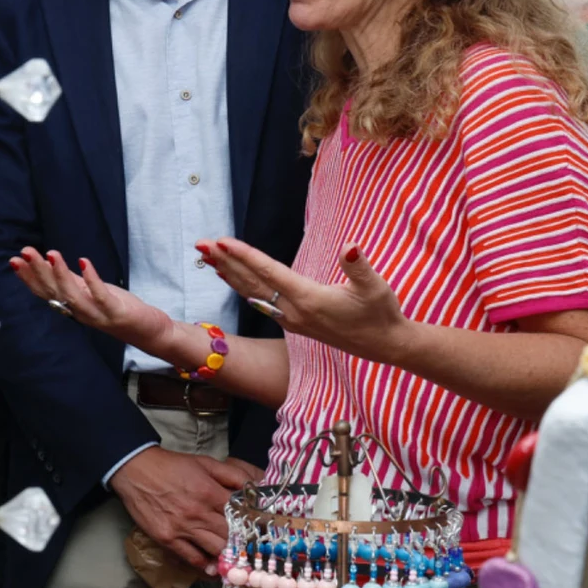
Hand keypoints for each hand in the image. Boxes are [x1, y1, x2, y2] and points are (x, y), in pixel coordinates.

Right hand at [11, 247, 172, 351]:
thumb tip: (49, 264)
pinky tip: (84, 262)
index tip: (15, 260)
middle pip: (54, 292)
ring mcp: (98, 314)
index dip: (29, 278)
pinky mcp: (116, 313)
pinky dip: (92, 280)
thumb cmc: (118, 309)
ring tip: (51, 254)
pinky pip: (101, 297)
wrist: (149, 332)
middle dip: (38, 272)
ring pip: (73, 296)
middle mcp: (80, 313)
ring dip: (60, 275)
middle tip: (25, 253)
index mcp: (72, 307)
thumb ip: (72, 281)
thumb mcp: (91, 292)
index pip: (45, 292)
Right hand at [109, 446, 246, 569]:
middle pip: (231, 536)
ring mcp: (182, 528)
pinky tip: (214, 565)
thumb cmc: (172, 465)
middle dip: (244, 541)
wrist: (135, 468)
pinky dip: (206, 564)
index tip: (261, 529)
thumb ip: (233, 475)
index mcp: (209, 492)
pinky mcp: (167, 538)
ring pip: (216, 550)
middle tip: (251, 545)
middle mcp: (198, 513)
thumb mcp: (205, 462)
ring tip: (235, 555)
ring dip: (228, 554)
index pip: (242, 515)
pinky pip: (193, 558)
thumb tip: (258, 486)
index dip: (254, 523)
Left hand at [199, 239, 410, 364]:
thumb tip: (349, 246)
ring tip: (206, 257)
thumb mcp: (376, 287)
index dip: (245, 255)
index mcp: (309, 299)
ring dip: (228, 273)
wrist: (386, 345)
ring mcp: (292, 319)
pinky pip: (260, 300)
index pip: (269, 272)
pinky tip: (229, 277)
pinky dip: (241, 286)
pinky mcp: (294, 323)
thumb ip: (359, 266)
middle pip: (252, 282)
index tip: (222, 241)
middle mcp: (294, 311)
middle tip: (200, 244)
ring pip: (253, 292)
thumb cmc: (382, 313)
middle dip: (225, 261)